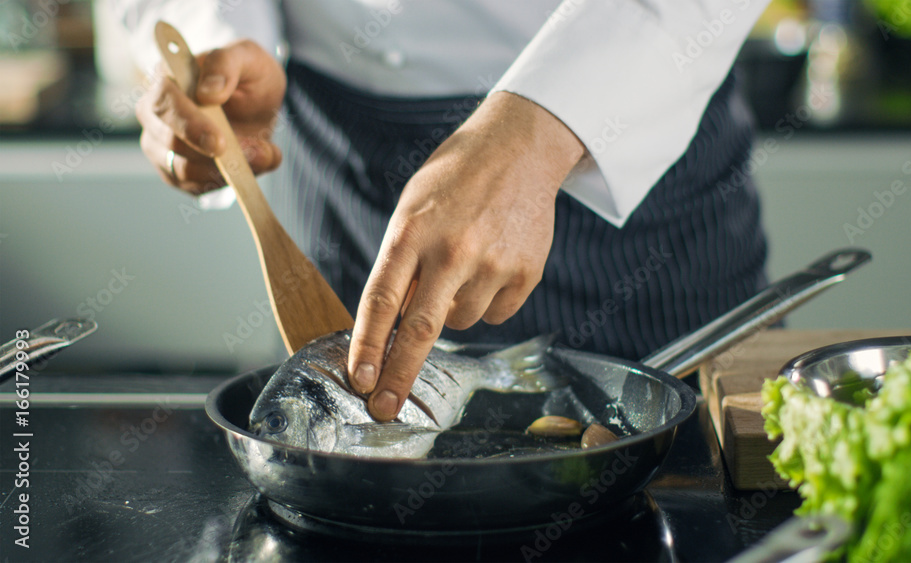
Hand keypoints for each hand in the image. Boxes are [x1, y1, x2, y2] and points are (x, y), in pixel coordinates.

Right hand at [136, 39, 285, 193]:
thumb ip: (227, 64)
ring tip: (263, 156)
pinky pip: (194, 187)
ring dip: (224, 172)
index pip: (163, 102)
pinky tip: (248, 168)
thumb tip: (209, 92)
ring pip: (180, 170)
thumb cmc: (246, 75)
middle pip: (167, 142)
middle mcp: (155, 113)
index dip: (189, 125)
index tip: (218, 143)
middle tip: (252, 155)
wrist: (254, 101)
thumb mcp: (247, 57)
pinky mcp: (175, 170)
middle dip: (209, 156)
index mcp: (167, 79)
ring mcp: (160, 144)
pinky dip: (225, 183)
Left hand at [347, 91, 584, 420]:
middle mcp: (453, 250)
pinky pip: (496, 313)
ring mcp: (494, 263)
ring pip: (461, 322)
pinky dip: (487, 301)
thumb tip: (394, 326)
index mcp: (413, 230)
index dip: (368, 346)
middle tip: (383, 409)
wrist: (520, 147)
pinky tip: (491, 264)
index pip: (382, 299)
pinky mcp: (526, 272)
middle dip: (398, 376)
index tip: (359, 380)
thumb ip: (402, 264)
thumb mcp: (414, 209)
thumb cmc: (455, 179)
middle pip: (421, 330)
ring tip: (462, 265)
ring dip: (452, 310)